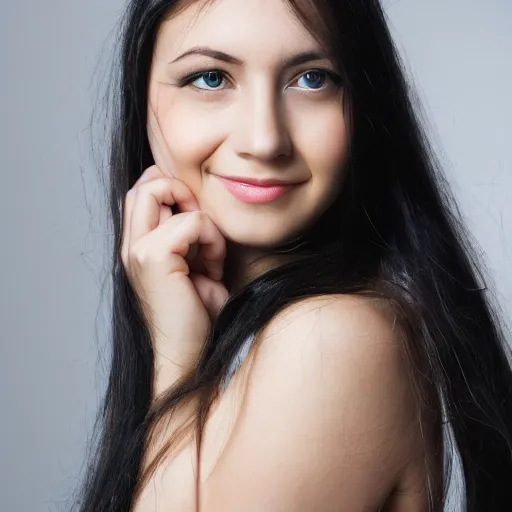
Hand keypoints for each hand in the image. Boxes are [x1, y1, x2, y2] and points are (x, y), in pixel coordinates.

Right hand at [121, 165, 228, 373]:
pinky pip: (191, 221)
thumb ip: (184, 233)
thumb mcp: (191, 264)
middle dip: (181, 192)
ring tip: (209, 255)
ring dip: (199, 218)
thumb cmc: (197, 314)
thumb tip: (192, 203)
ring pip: (160, 190)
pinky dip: (212, 240)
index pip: (143, 191)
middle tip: (204, 229)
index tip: (200, 225)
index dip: (174, 192)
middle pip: (145, 184)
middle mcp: (129, 246)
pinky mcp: (153, 258)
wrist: (190, 354)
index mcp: (136, 247)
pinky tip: (214, 269)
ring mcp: (136, 251)